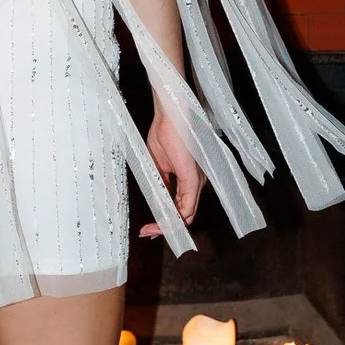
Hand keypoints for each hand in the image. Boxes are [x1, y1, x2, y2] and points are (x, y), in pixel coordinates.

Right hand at [139, 107, 204, 239]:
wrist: (170, 112)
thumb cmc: (165, 130)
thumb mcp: (159, 163)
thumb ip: (162, 182)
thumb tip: (158, 199)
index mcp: (189, 178)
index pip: (181, 207)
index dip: (166, 220)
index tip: (149, 228)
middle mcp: (197, 182)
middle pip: (185, 215)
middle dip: (165, 227)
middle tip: (147, 232)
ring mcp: (196, 181)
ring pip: (187, 214)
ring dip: (167, 225)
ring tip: (150, 230)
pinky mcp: (192, 177)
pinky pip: (187, 206)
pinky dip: (173, 218)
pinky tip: (160, 222)